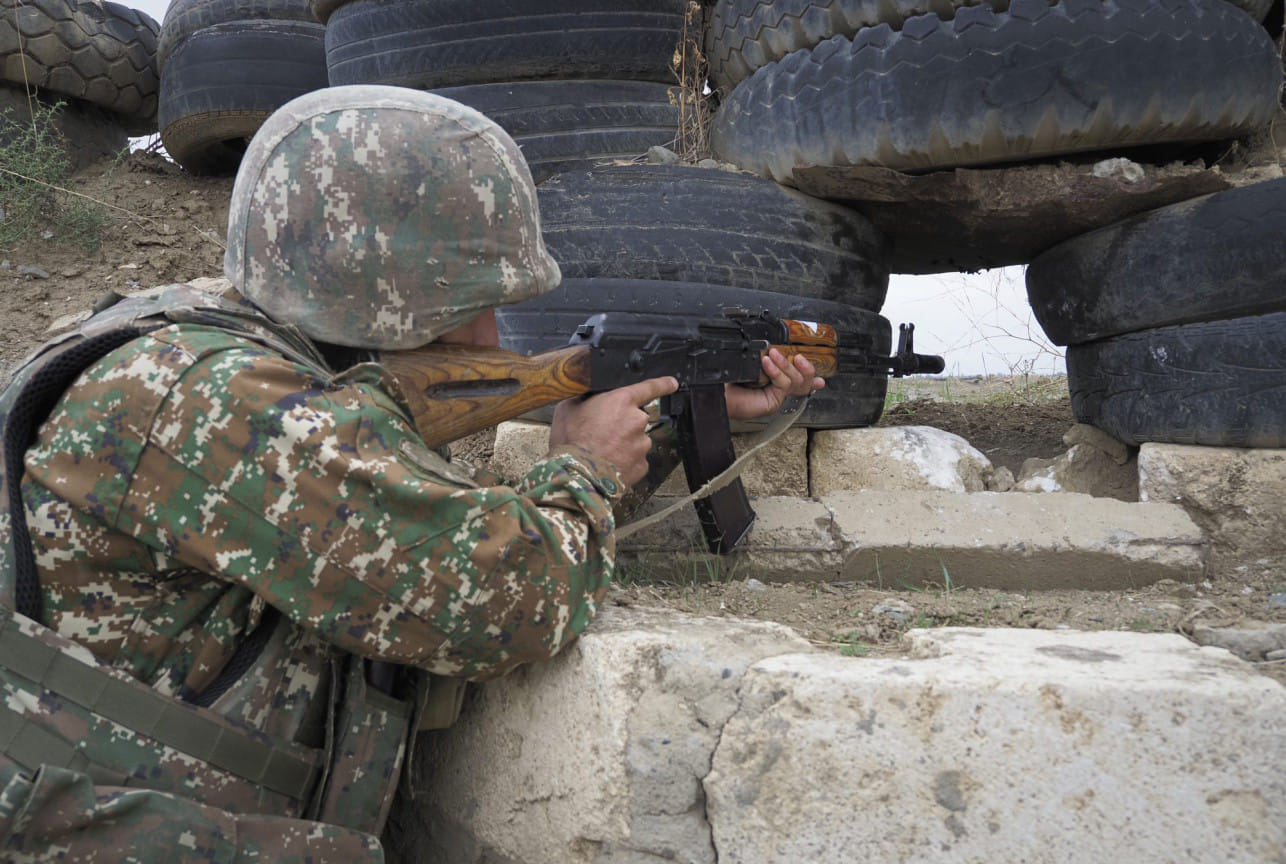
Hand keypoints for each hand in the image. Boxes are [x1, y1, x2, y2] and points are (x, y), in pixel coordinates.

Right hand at [550, 376, 679, 485]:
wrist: (577, 476)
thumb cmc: (570, 441)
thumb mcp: (568, 408)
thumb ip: (585, 397)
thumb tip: (588, 396)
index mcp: (622, 401)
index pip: (649, 387)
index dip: (662, 384)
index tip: (672, 383)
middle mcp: (637, 420)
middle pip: (635, 418)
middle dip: (622, 424)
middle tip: (600, 433)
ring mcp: (642, 445)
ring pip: (635, 440)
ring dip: (622, 444)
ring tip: (600, 452)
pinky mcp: (641, 465)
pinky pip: (635, 459)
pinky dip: (624, 461)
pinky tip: (608, 464)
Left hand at [725, 349, 825, 420]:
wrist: (717, 392)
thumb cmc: (727, 379)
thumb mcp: (749, 362)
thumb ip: (763, 355)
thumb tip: (774, 345)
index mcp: (773, 380)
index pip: (797, 378)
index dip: (811, 375)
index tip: (821, 376)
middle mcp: (777, 390)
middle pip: (804, 381)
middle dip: (807, 367)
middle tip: (799, 356)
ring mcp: (776, 397)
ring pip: (796, 381)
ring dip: (786, 364)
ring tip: (773, 354)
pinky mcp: (772, 401)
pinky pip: (783, 384)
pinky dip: (777, 371)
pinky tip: (767, 363)